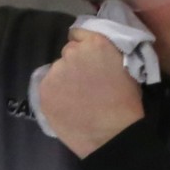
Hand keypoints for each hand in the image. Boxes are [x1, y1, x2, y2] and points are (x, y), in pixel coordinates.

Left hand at [36, 29, 144, 157]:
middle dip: (75, 64)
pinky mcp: (44, 90)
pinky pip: (48, 87)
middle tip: (85, 84)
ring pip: (57, 71)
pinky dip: (56, 95)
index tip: (90, 61)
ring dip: (64, 80)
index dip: (85, 48)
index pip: (79, 34)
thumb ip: (106, 53)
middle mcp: (72, 52)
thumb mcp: (126, 67)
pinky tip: (68, 107)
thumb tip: (94, 53)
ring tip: (77, 99)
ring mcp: (55, 72)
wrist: (113, 136)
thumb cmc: (126, 103)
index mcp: (96, 43)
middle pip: (68, 53)